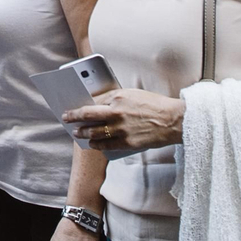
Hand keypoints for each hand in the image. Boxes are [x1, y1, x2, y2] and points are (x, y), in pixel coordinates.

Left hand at [63, 88, 185, 151]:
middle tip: (66, 119)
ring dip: (83, 133)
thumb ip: (116, 99)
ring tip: (78, 133)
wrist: (174, 120)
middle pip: (87, 116)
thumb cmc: (155, 105)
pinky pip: (106, 145)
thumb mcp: (133, 94)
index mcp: (118, 97)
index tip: (72, 108)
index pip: (92, 101)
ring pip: (94, 133)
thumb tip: (98, 105)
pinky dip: (96, 145)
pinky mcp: (127, 142)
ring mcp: (121, 129)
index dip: (79, 106)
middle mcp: (117, 112)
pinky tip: (92, 144)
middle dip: (73, 118)